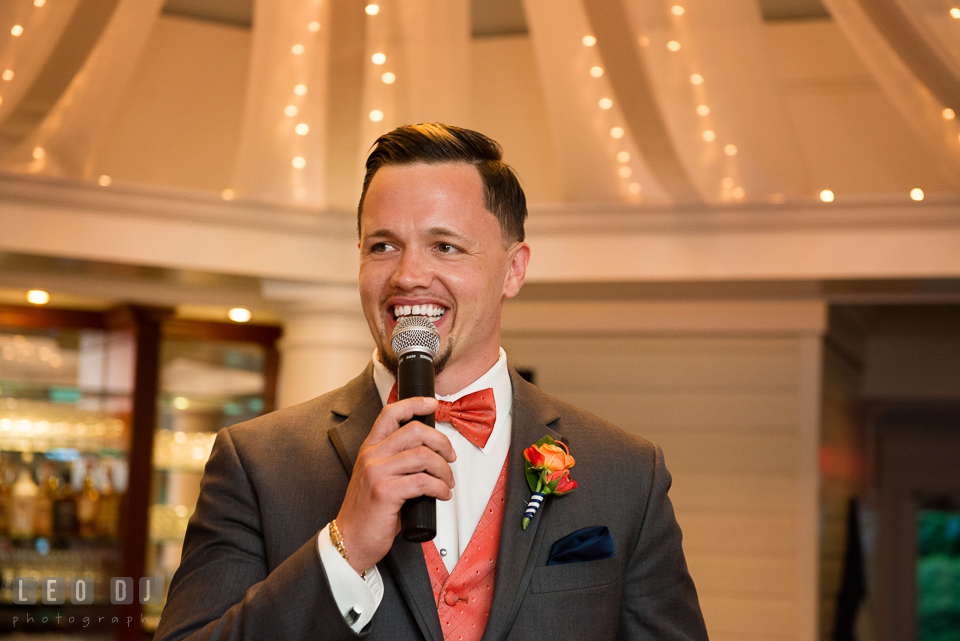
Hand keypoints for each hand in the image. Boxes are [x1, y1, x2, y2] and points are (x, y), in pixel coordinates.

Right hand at [334, 396, 454, 573]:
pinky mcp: (385, 492)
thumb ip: (397, 461)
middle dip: (440, 442)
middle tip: (450, 455)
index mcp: (370, 449)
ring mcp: (377, 473)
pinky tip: (442, 494)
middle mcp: (372, 456)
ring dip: (444, 469)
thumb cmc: (367, 511)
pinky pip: (423, 482)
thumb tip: (430, 453)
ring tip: (447, 481)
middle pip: (414, 431)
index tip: (432, 405)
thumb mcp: (377, 476)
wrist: (350, 539)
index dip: (415, 404)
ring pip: (423, 456)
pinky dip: (440, 488)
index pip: (391, 413)